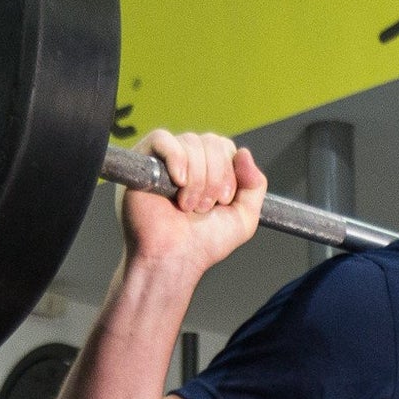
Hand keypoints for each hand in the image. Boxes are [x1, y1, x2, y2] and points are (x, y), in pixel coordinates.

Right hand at [119, 128, 267, 276]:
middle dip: (214, 177)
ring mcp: (164, 160)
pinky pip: (162, 139)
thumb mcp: (243, 218)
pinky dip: (176, 158)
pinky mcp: (142, 161)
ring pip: (191, 142)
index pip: (225, 147)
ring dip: (196, 179)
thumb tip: (244, 152)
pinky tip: (178, 182)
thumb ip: (255, 185)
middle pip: (211, 141)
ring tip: (187, 206)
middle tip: (204, 208)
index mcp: (208, 169)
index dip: (228, 171)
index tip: (223, 201)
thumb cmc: (203, 244)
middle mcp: (187, 160)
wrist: (174, 259)